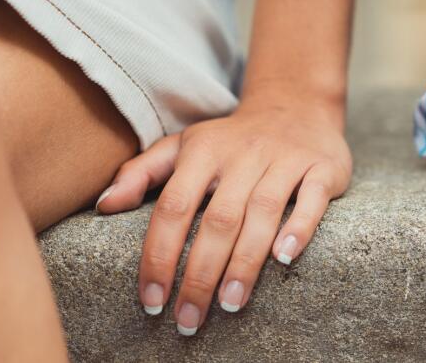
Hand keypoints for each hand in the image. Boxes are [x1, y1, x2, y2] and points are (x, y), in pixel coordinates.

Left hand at [96, 90, 351, 334]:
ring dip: (245, 262)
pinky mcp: (322, 167)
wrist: (297, 106)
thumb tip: (103, 206)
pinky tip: (284, 258)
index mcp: (203, 151)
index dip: (160, 256)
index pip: (173, 207)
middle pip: (218, 219)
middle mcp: (243, 154)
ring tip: (230, 304)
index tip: (153, 300)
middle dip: (200, 274)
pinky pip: (311, 199)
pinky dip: (299, 228)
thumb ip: (141, 173)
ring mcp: (285, 159)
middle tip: (189, 319)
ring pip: (262, 213)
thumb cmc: (232, 140)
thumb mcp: (184, 145)